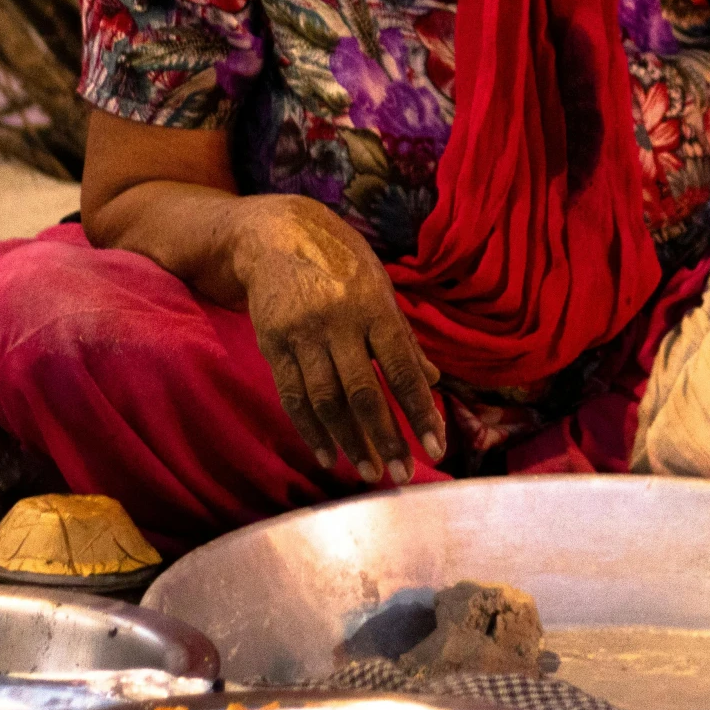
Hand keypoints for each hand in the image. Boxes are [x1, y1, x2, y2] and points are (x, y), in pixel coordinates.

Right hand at [228, 195, 445, 483]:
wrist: (275, 235)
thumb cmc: (339, 264)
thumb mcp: (379, 289)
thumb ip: (403, 339)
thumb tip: (433, 381)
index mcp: (374, 307)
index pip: (403, 368)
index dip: (420, 411)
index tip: (438, 448)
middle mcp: (339, 322)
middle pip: (364, 391)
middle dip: (386, 437)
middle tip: (402, 475)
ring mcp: (302, 334)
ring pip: (327, 401)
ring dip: (349, 442)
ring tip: (368, 472)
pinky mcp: (272, 344)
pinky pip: (293, 396)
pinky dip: (310, 430)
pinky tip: (327, 454)